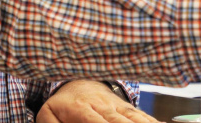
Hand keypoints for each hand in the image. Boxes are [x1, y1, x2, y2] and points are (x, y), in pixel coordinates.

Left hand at [35, 80, 158, 122]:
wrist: (78, 82)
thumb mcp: (48, 114)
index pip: (94, 122)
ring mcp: (118, 106)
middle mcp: (102, 106)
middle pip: (119, 121)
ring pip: (134, 118)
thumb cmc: (62, 104)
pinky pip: (143, 116)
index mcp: (80, 108)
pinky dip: (153, 122)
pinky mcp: (127, 108)